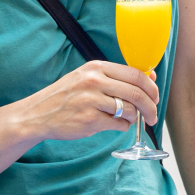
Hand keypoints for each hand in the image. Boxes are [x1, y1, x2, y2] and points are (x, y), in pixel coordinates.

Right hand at [8, 60, 158, 141]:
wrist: (38, 114)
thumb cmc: (66, 96)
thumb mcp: (88, 78)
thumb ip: (117, 78)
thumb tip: (151, 77)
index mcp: (96, 67)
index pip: (135, 74)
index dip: (152, 87)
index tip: (155, 97)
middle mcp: (94, 81)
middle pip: (137, 92)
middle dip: (151, 107)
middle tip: (153, 116)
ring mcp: (92, 101)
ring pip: (130, 110)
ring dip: (134, 118)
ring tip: (126, 119)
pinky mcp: (90, 120)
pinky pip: (119, 125)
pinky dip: (122, 127)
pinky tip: (113, 125)